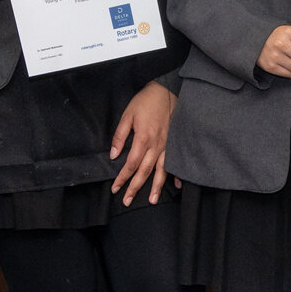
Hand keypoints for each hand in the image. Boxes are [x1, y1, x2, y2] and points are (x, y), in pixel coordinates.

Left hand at [110, 81, 175, 205]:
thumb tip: (113, 155)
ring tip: (152, 200)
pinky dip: (177, 175)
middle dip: (135, 188)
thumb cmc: (145, 101)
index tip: (115, 188)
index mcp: (143, 139)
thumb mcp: (127, 115)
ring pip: (161, 170)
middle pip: (144, 172)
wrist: (167, 90)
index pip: (131, 164)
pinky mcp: (174, 142)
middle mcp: (156, 145)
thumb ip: (120, 136)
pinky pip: (175, 162)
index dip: (122, 178)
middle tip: (127, 201)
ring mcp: (167, 145)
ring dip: (156, 187)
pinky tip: (177, 185)